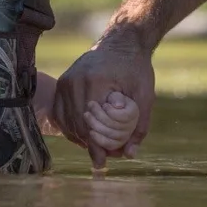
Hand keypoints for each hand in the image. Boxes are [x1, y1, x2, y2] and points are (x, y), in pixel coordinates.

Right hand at [53, 31, 154, 166]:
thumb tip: (130, 154)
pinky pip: (62, 115)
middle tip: (108, 157)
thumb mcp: (145, 95)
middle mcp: (73, 81)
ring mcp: (64, 82)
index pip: (91, 124)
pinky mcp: (61, 84)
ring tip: (101, 147)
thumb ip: (138, 126)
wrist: (121, 42)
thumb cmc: (136, 68)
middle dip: (92, 145)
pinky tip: (88, 135)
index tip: (102, 164)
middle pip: (78, 126)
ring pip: (68, 122)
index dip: (96, 147)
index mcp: (94, 81)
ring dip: (83, 138)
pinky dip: (73, 128)